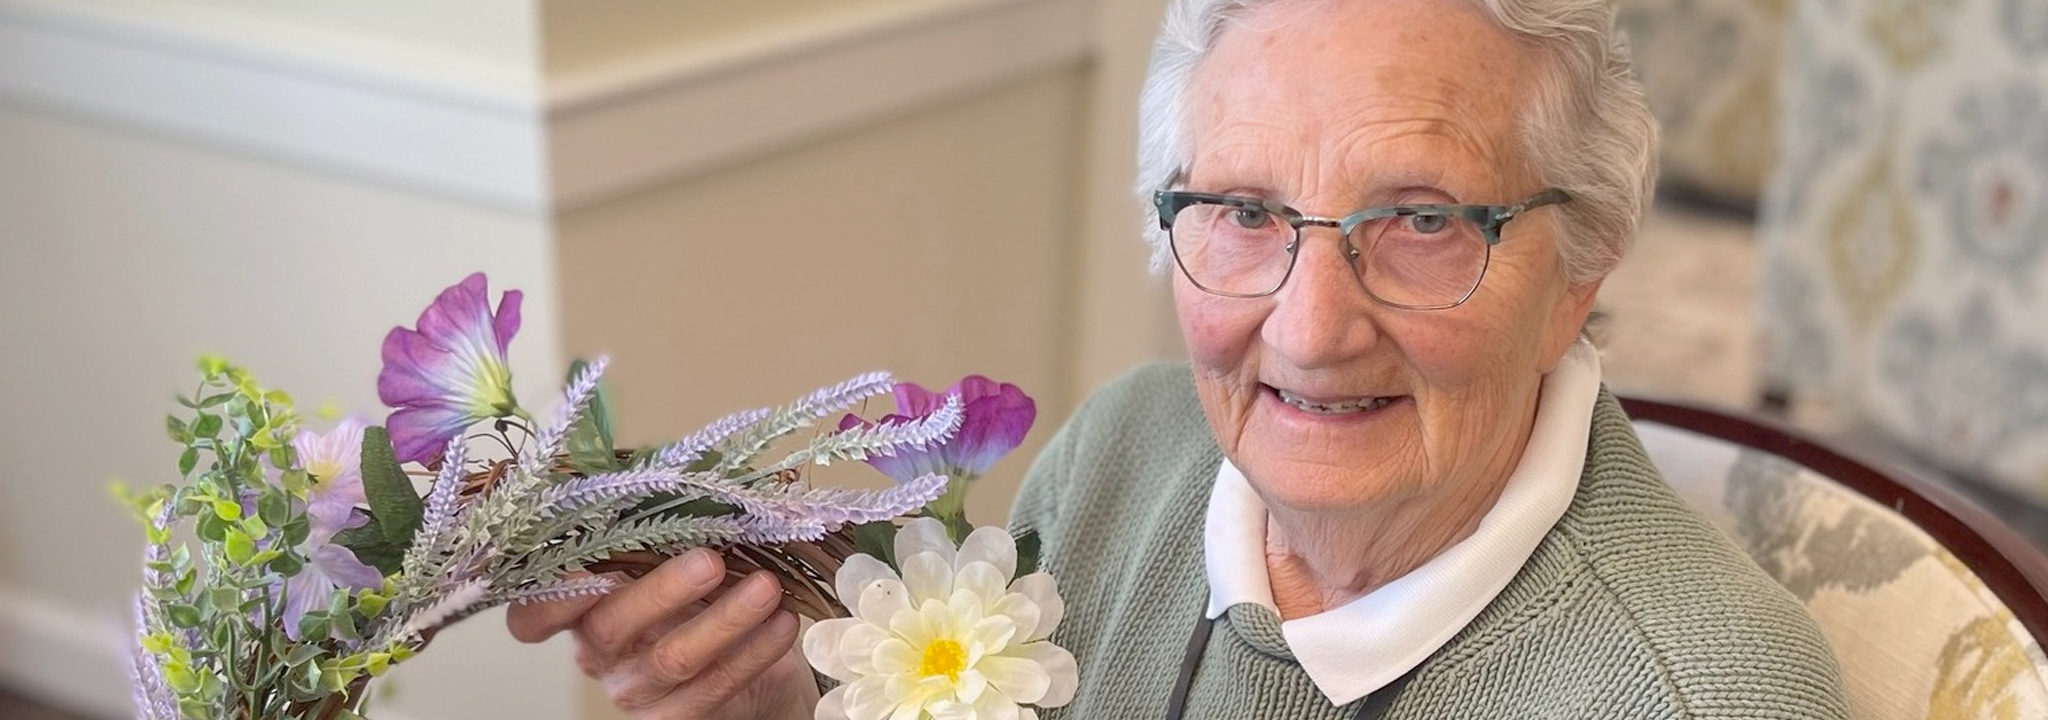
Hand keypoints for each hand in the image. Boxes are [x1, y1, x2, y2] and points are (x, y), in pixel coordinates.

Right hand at [507, 548, 819, 718]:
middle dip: (662, 590)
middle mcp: (599, 653)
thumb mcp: (674, 555)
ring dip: (725, 618)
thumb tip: (680, 478)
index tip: (579, 566)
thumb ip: (660, 527)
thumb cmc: (702, 592)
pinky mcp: (675, 718)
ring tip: (767, 587)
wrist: (754, 657)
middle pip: (609, 627)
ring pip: (673, 658)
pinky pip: (713, 687)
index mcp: (582, 608)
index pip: (533, 616)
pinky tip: (783, 622)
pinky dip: (753, 651)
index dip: (547, 597)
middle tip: (710, 560)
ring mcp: (635, 690)